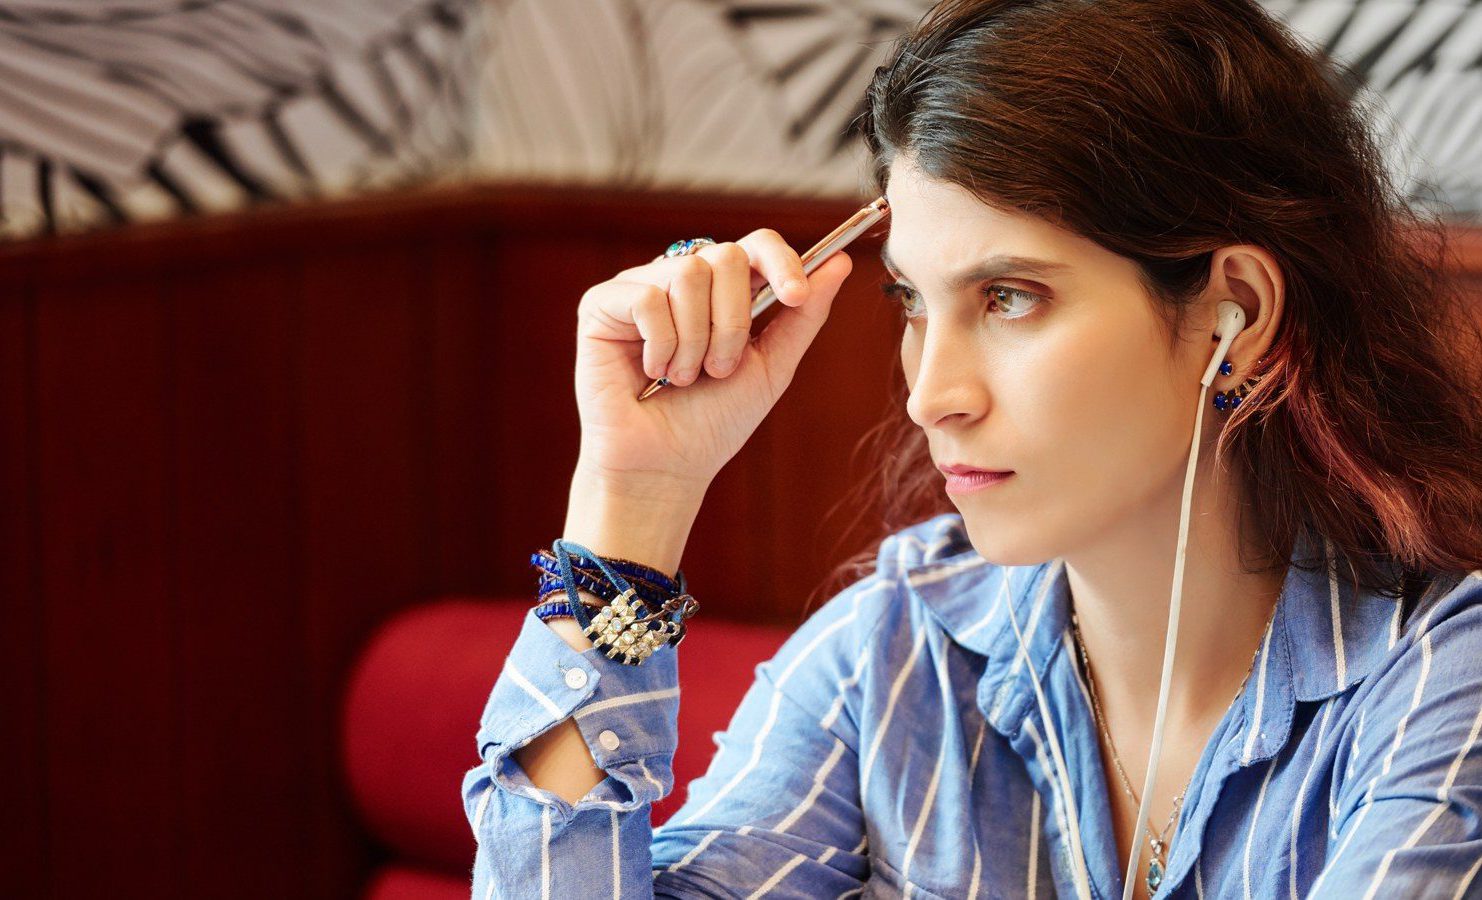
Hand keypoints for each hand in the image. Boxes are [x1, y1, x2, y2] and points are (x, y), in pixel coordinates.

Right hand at [571, 228, 852, 491]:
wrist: (665, 468)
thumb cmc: (714, 422)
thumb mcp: (771, 366)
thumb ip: (804, 314)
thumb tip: (839, 260)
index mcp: (723, 290)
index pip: (757, 244)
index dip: (782, 261)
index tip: (795, 296)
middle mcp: (680, 279)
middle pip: (727, 256)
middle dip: (734, 321)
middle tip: (720, 369)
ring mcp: (640, 287)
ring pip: (688, 274)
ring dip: (697, 340)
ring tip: (685, 377)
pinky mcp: (601, 304)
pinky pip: (647, 298)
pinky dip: (661, 345)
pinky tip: (652, 373)